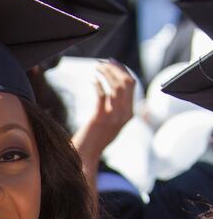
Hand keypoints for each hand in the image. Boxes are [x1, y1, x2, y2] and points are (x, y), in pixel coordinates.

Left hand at [72, 61, 135, 191]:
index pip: (132, 85)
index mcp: (129, 114)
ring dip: (106, 73)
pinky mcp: (100, 118)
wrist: (86, 156)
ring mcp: (113, 117)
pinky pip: (102, 95)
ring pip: (116, 87)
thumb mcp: (112, 125)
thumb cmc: (95, 140)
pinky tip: (93, 80)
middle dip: (115, 69)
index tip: (113, 63)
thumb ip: (117, 110)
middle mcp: (124, 115)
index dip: (123, 71)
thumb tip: (114, 91)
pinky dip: (98, 84)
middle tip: (103, 62)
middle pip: (126, 83)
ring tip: (97, 67)